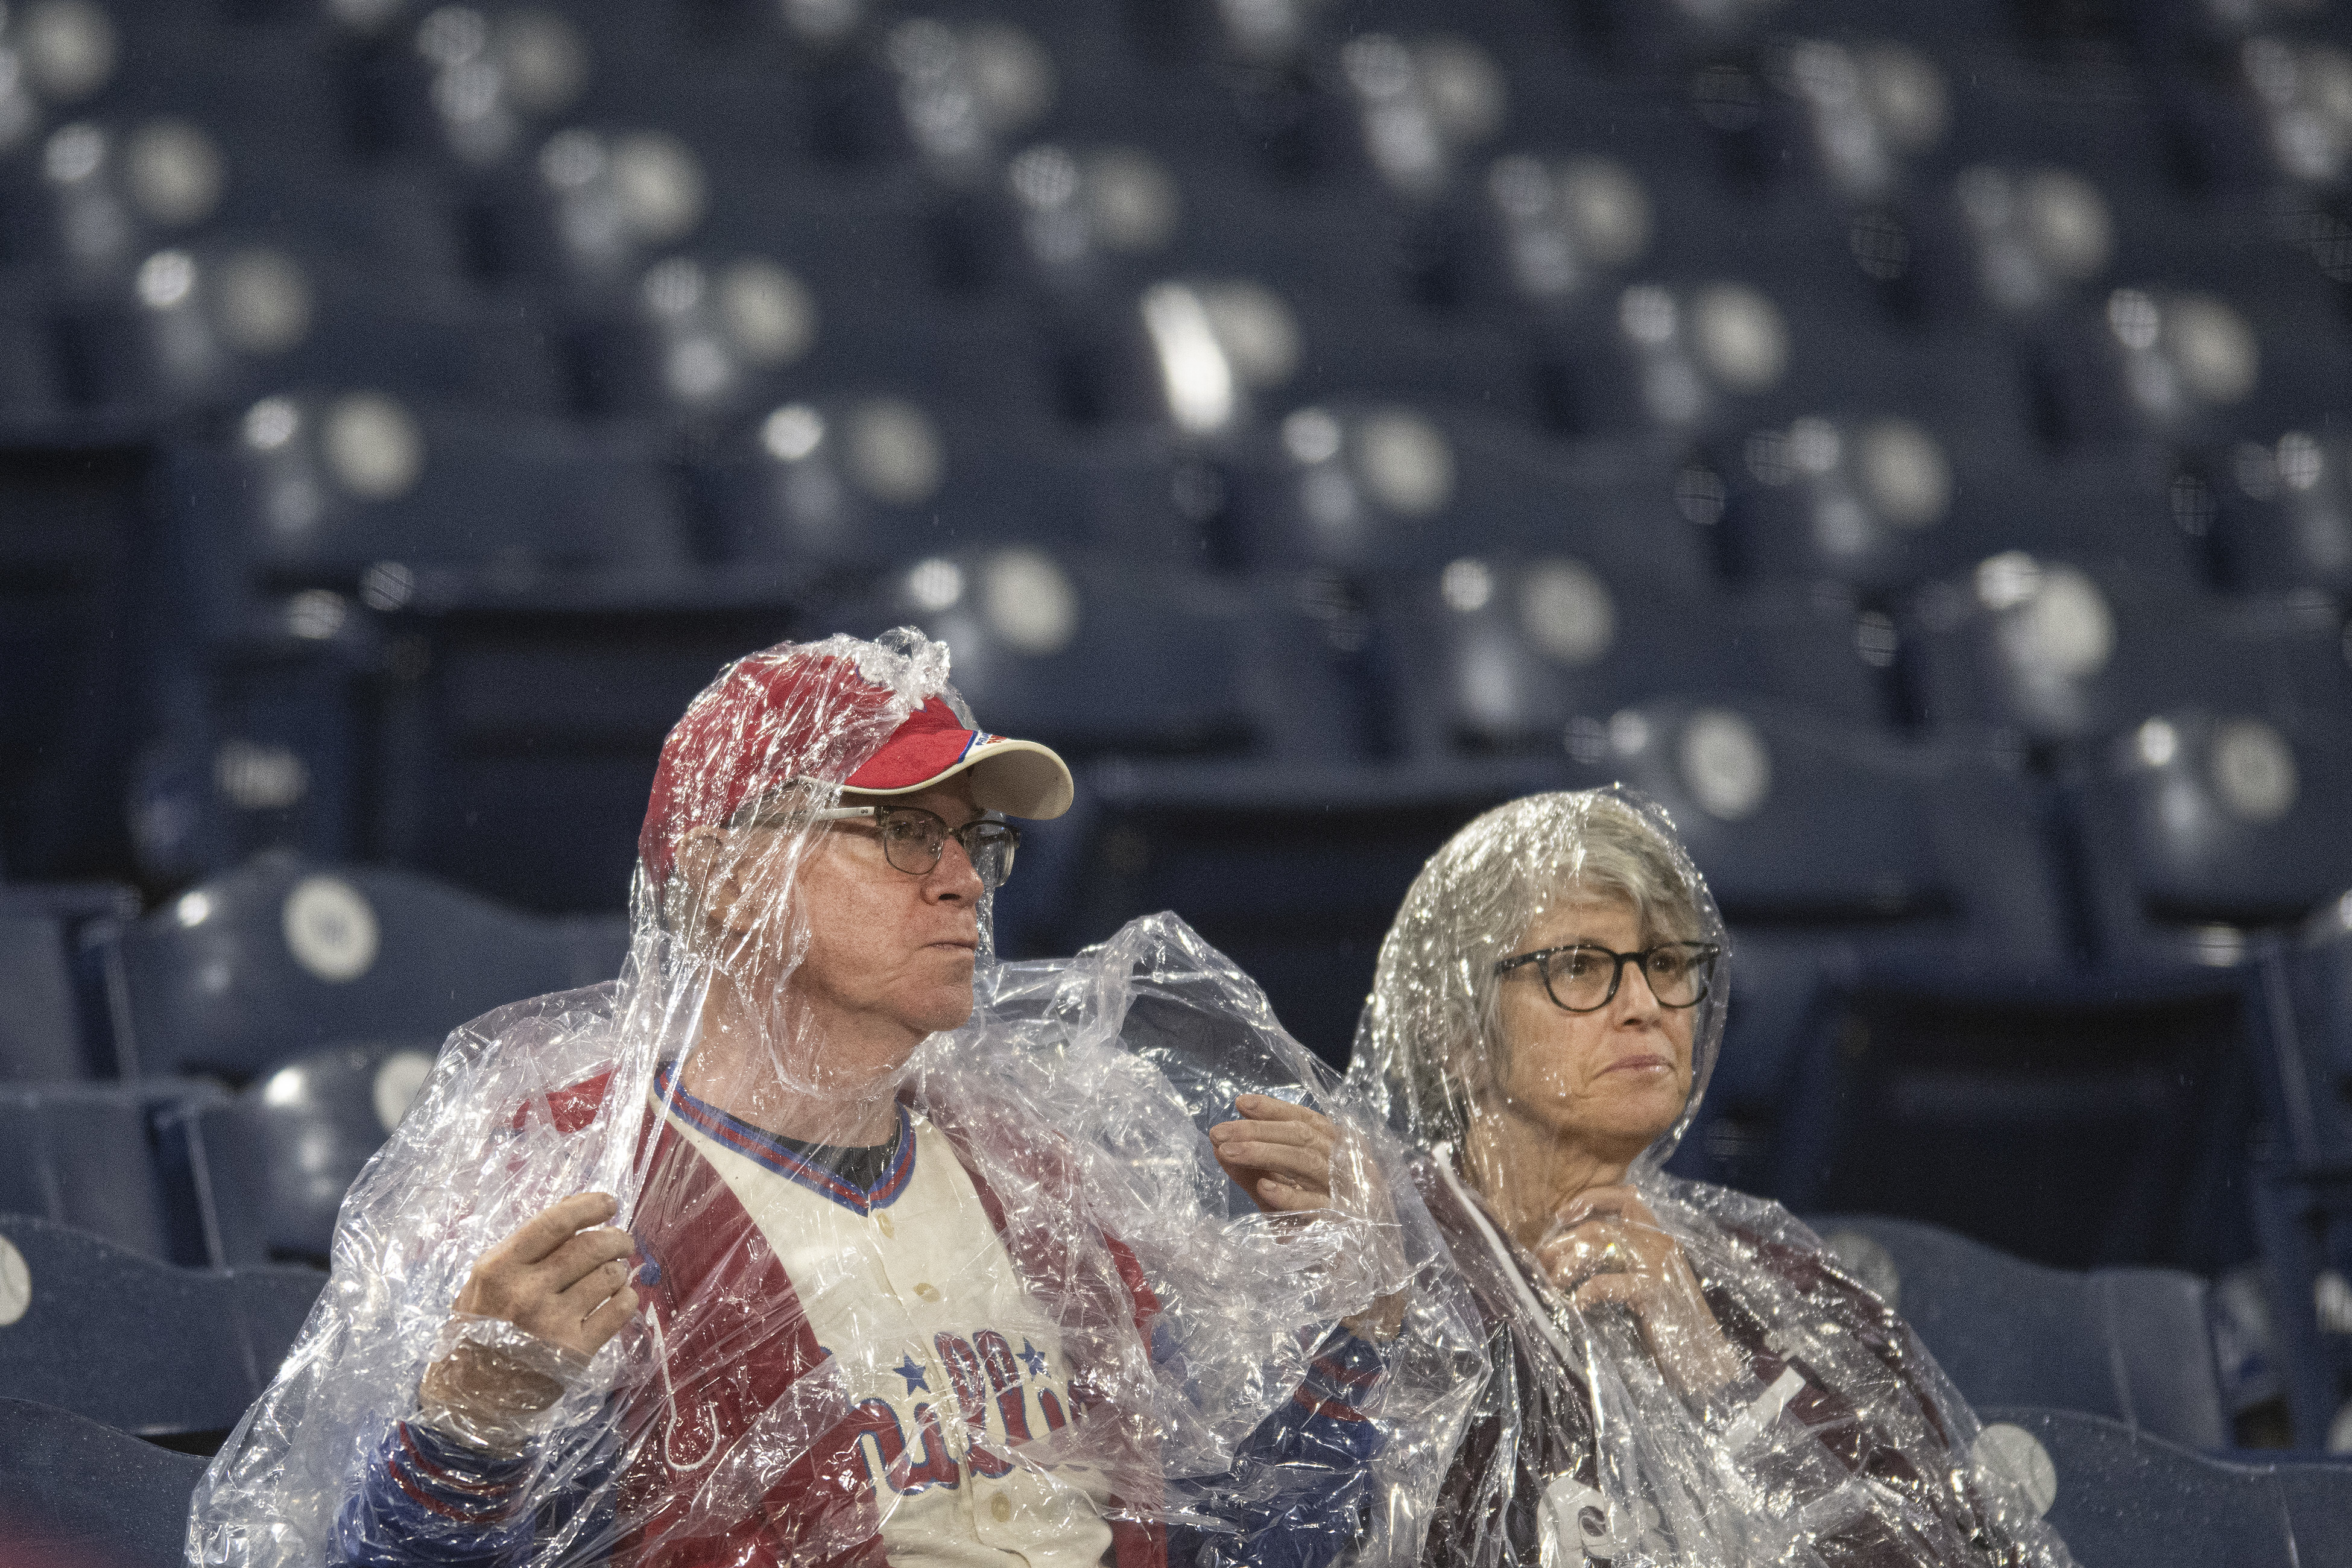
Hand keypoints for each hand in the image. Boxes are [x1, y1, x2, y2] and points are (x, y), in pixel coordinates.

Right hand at [420, 1193, 640, 1432]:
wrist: (468, 1400)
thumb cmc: (477, 1333)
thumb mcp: (483, 1284)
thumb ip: (522, 1252)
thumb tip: (572, 1216)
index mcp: (500, 1268)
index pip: (555, 1222)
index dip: (589, 1206)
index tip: (609, 1203)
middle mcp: (527, 1291)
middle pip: (590, 1246)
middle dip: (616, 1238)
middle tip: (622, 1241)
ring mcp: (553, 1322)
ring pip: (610, 1276)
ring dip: (621, 1269)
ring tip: (615, 1273)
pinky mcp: (576, 1351)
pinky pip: (620, 1310)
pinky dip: (627, 1298)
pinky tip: (619, 1298)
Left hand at [1210, 1096, 1405, 1338]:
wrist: (1366, 1285)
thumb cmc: (1322, 1231)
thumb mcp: (1283, 1197)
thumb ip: (1256, 1171)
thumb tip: (1218, 1145)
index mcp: (1343, 1151)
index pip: (1308, 1121)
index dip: (1275, 1109)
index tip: (1240, 1103)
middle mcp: (1353, 1166)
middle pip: (1303, 1138)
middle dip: (1258, 1131)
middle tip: (1219, 1132)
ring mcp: (1354, 1194)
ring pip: (1308, 1162)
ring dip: (1265, 1154)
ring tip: (1228, 1152)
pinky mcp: (1351, 1226)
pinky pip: (1319, 1206)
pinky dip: (1291, 1195)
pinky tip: (1263, 1188)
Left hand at [1536, 1186, 1742, 1394]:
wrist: (1702, 1360)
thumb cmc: (1668, 1325)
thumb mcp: (1644, 1283)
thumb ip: (1622, 1260)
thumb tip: (1571, 1251)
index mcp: (1659, 1238)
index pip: (1626, 1198)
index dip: (1591, 1199)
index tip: (1562, 1214)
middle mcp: (1660, 1243)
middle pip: (1599, 1225)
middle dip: (1563, 1242)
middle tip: (1541, 1261)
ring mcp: (1658, 1265)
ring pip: (1599, 1242)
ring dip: (1566, 1262)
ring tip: (1550, 1282)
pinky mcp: (1654, 1291)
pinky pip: (1606, 1281)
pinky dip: (1585, 1290)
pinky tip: (1576, 1303)